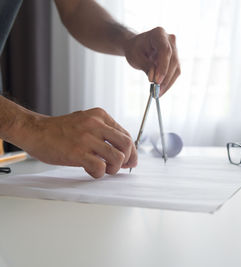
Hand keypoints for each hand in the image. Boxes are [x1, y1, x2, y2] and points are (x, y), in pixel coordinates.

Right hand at [18, 108, 136, 177]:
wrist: (34, 130)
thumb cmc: (59, 130)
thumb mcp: (86, 121)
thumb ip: (104, 132)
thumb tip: (124, 151)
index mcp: (100, 116)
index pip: (126, 134)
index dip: (131, 150)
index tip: (129, 160)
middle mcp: (95, 124)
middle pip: (126, 144)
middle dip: (127, 159)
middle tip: (120, 167)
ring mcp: (87, 138)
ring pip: (117, 157)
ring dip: (114, 168)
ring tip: (104, 169)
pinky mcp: (77, 153)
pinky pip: (100, 167)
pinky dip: (99, 173)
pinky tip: (91, 171)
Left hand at [123, 27, 180, 95]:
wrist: (137, 46)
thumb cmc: (135, 49)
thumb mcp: (135, 57)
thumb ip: (146, 66)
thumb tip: (155, 79)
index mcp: (159, 34)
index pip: (165, 50)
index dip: (163, 66)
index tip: (157, 81)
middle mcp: (170, 40)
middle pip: (173, 61)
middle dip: (165, 78)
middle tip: (157, 92)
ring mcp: (175, 49)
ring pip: (176, 68)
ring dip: (167, 83)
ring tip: (158, 94)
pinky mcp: (176, 59)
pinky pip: (175, 72)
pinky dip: (168, 82)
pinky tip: (161, 90)